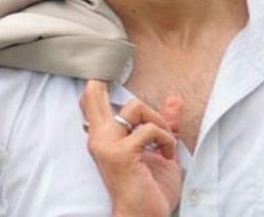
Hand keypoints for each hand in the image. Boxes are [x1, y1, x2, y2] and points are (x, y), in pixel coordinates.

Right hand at [80, 80, 184, 216]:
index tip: (98, 75)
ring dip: (159, 122)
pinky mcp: (121, 153)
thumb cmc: (150, 190)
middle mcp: (99, 139)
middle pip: (93, 96)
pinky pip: (150, 129)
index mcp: (103, 138)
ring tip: (165, 143)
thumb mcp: (160, 151)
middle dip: (101, 83)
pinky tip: (167, 155)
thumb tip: (174, 100)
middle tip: (109, 78)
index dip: (93, 86)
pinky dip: (166, 139)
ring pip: (135, 107)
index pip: (89, 104)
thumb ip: (164, 125)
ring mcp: (107, 145)